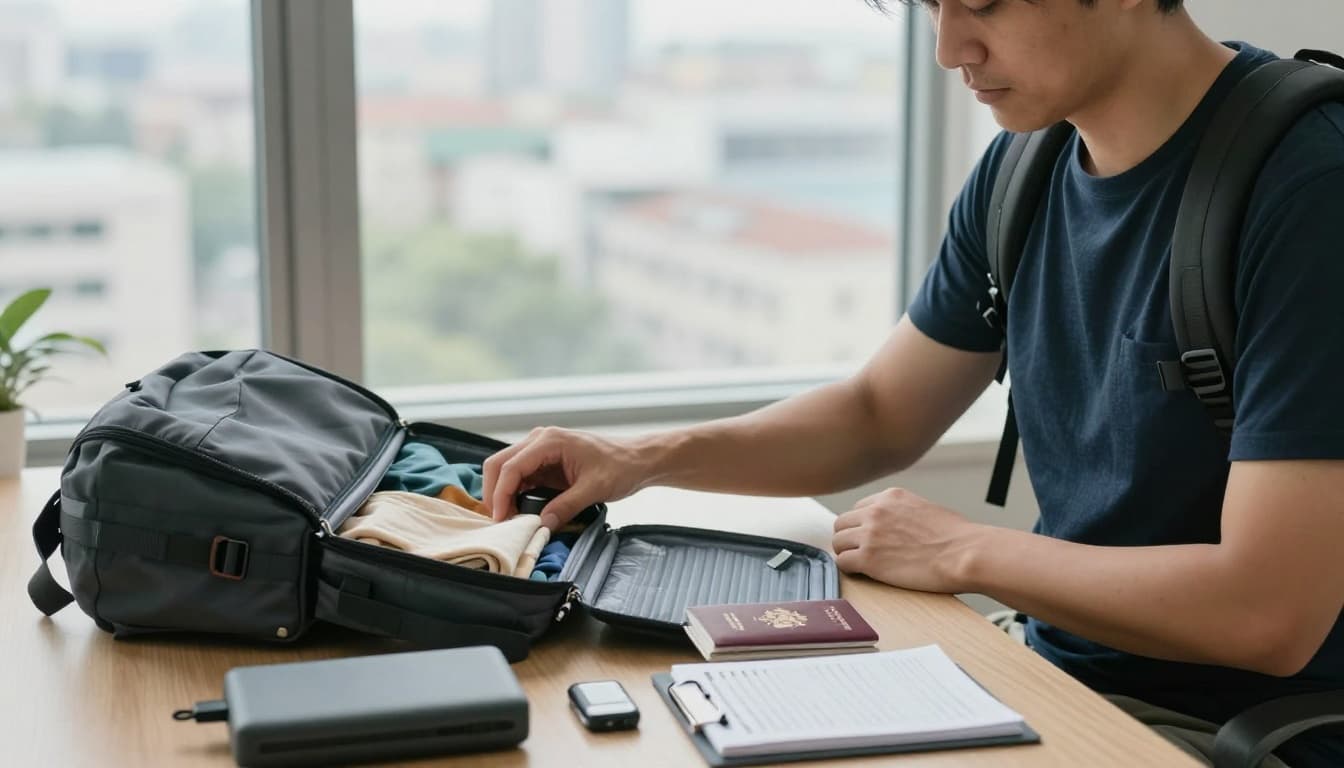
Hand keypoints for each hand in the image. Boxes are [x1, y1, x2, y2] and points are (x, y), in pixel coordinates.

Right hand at [481, 427, 648, 529]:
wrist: (637, 460)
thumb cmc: (620, 466)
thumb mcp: (594, 489)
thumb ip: (566, 506)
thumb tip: (541, 525)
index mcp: (549, 441)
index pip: (510, 467)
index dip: (500, 495)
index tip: (501, 519)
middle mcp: (539, 441)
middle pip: (499, 464)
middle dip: (494, 493)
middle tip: (500, 521)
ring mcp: (540, 450)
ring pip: (505, 471)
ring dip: (503, 495)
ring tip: (510, 520)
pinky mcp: (544, 463)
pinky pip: (520, 478)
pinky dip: (514, 495)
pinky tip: (520, 512)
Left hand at [831, 487, 982, 592]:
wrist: (964, 553)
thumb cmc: (956, 536)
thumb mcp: (924, 508)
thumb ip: (901, 512)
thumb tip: (893, 525)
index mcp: (890, 497)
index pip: (858, 509)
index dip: (860, 526)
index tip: (867, 537)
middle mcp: (876, 511)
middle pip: (842, 523)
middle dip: (849, 538)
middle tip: (859, 552)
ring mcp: (870, 534)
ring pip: (837, 542)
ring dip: (847, 553)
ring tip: (861, 564)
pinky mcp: (868, 558)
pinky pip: (842, 562)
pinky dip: (849, 569)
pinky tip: (863, 573)